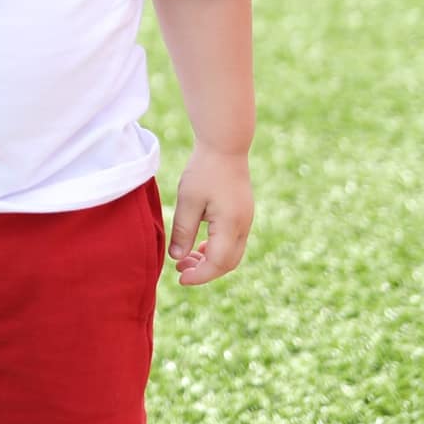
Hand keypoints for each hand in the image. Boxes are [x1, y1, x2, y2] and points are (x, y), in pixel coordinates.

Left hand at [167, 145, 253, 284]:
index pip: (217, 263)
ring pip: (232, 254)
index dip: (199, 275)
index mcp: (231, 224)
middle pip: (228, 263)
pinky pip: (234, 241)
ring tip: (187, 258)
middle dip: (205, 271)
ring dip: (211, 261)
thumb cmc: (204, 170)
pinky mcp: (243, 213)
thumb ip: (183, 231)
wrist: (225, 145)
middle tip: (180, 270)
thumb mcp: (188, 201)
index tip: (180, 278)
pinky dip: (218, 249)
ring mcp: (246, 220)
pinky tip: (201, 244)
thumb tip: (177, 258)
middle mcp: (243, 226)